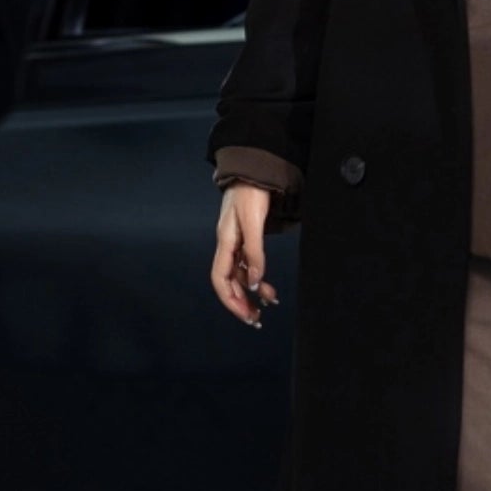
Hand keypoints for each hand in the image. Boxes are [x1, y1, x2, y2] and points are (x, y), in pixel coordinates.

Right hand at [211, 183, 279, 326]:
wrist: (253, 170)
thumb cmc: (250, 193)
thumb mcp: (253, 222)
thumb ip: (254, 252)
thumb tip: (254, 282)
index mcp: (225, 242)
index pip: (220, 280)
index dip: (231, 300)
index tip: (246, 315)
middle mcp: (228, 245)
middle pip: (229, 281)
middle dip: (241, 302)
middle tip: (257, 320)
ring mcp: (236, 242)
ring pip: (240, 274)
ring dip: (251, 291)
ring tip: (269, 303)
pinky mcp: (246, 238)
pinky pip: (248, 264)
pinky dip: (256, 277)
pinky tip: (266, 285)